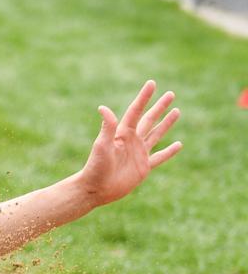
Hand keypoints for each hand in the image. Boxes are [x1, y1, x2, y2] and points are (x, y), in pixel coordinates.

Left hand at [77, 79, 181, 205]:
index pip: (136, 111)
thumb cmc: (96, 167)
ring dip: (166, 123)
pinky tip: (179, 145)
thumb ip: (107, 127)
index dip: (144, 97)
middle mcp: (132, 141)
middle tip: (170, 94)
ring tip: (176, 111)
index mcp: (122, 134)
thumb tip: (103, 107)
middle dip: (159, 107)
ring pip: (156, 134)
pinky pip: (160, 157)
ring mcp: (139, 154)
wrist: (95, 189)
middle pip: (149, 120)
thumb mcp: (102, 145)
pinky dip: (169, 152)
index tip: (152, 83)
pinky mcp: (143, 167)